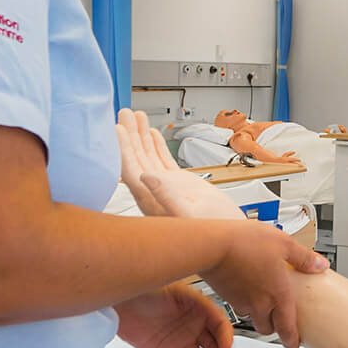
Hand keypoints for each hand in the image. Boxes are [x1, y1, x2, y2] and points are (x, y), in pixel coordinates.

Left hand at [115, 284, 232, 347]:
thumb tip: (214, 309)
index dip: (225, 336)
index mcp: (198, 308)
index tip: (226, 347)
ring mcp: (178, 340)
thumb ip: (195, 300)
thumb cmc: (145, 288)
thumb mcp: (174, 290)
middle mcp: (191, 325)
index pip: (219, 324)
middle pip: (211, 344)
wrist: (120, 301)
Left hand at [117, 109, 241, 219]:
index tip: (118, 129)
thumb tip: (145, 177)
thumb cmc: (212, 229)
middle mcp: (153, 192)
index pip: (131, 169)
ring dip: (141, 136)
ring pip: (148, 156)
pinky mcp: (177, 184)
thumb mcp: (189, 214)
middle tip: (124, 113)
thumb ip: (166, 196)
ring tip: (136, 116)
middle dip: (130, 135)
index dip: (123, 148)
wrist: (229, 234)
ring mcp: (165, 187)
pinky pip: (162, 161)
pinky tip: (152, 134)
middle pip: (136, 158)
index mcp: (151, 200)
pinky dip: (156, 146)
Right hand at [198, 219, 326, 347]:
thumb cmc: (246, 243)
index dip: (292, 340)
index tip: (294, 344)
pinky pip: (237, 306)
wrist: (212, 245)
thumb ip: (303, 257)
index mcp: (278, 294)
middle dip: (275, 328)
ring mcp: (241, 302)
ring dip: (258, 315)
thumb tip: (320, 265)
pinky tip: (246, 287)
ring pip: (252, 318)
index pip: (287, 328)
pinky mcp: (226, 296)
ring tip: (262, 301)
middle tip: (279, 322)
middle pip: (268, 328)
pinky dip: (244, 303)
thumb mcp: (284, 244)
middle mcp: (259, 303)